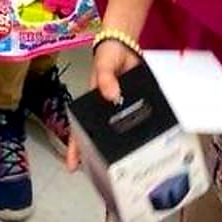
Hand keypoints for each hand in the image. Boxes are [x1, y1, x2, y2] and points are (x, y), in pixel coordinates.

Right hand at [66, 39, 141, 171]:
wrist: (127, 44)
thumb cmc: (108, 54)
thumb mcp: (103, 64)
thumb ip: (104, 77)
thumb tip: (111, 94)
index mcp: (93, 104)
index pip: (80, 128)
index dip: (75, 148)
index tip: (72, 167)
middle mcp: (106, 110)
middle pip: (100, 136)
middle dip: (99, 156)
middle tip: (103, 178)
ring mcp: (121, 109)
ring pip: (119, 132)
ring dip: (122, 147)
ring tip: (128, 169)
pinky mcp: (136, 105)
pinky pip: (136, 121)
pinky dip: (141, 132)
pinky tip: (149, 144)